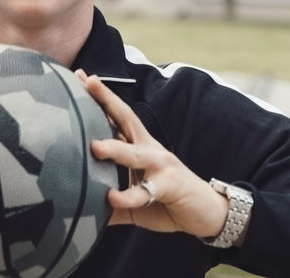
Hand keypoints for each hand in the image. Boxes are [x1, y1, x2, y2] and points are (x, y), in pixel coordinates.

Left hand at [77, 71, 229, 239]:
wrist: (210, 214)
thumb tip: (85, 208)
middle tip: (87, 82)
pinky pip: (146, 191)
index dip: (100, 97)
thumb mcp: (136, 200)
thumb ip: (113, 202)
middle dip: (107, 100)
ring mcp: (161, 165)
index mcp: (140, 146)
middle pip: (126, 119)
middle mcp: (149, 149)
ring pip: (135, 154)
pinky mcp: (170, 186)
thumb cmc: (168, 201)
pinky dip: (129, 196)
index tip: (80, 75)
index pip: (117, 116)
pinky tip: (113, 198)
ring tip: (95, 147)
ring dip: (116, 148)